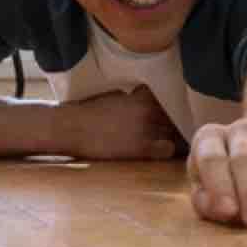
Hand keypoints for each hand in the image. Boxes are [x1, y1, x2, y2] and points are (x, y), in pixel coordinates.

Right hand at [65, 86, 181, 159]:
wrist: (69, 127)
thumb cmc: (89, 111)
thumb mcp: (116, 96)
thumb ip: (138, 99)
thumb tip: (150, 103)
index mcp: (143, 96)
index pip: (173, 100)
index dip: (176, 108)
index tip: (177, 113)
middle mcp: (148, 110)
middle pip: (177, 117)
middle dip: (177, 123)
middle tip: (177, 130)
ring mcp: (146, 129)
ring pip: (175, 133)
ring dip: (174, 136)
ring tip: (172, 141)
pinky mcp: (140, 147)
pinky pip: (168, 149)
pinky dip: (168, 150)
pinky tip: (160, 150)